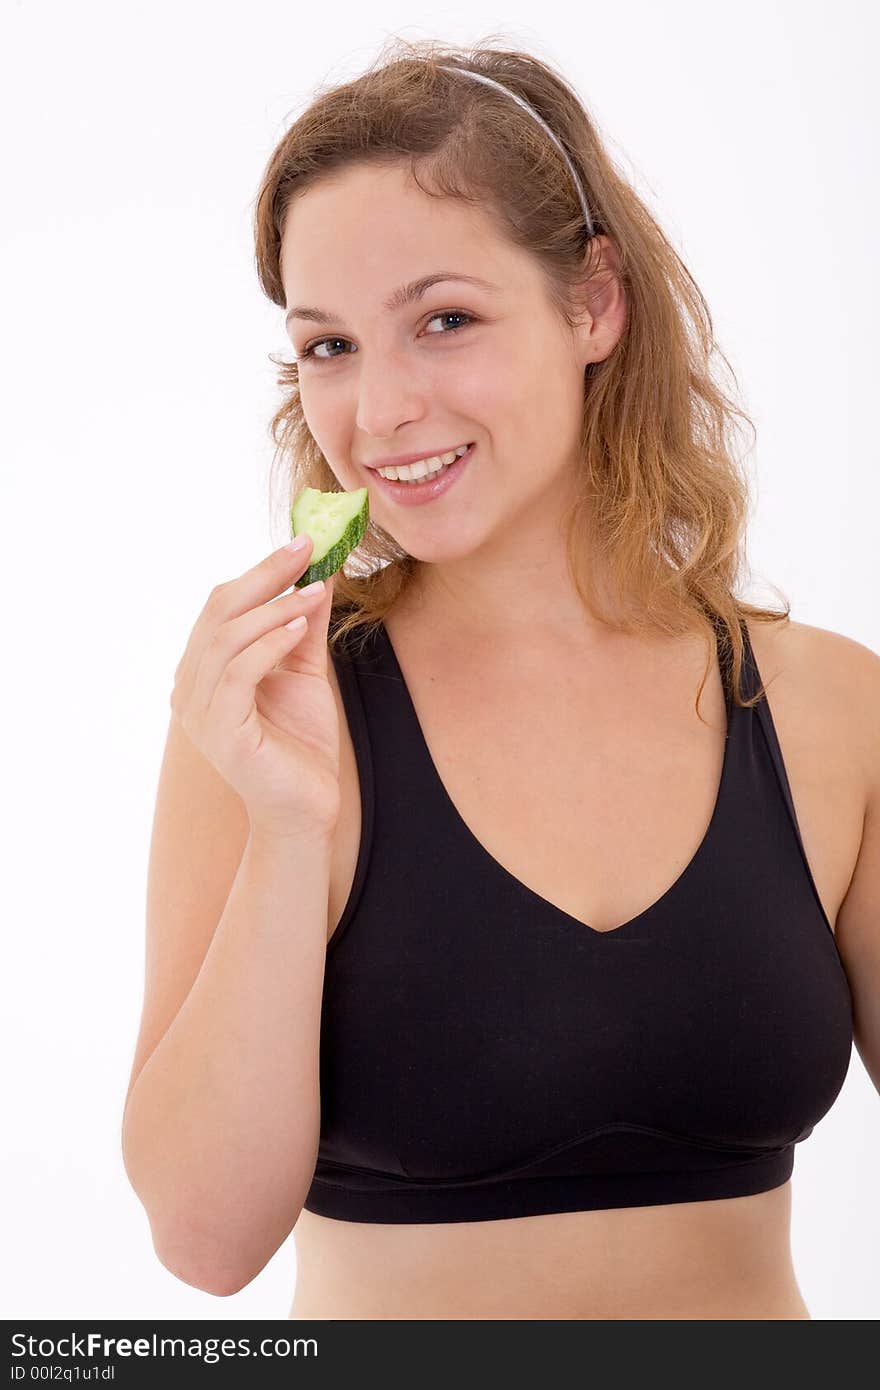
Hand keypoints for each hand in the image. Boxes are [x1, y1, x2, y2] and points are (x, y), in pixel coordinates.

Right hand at [170, 536, 340, 838]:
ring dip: (274, 608)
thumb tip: (319, 572)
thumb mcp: (304, 670)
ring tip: (315, 592)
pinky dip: (269, 644)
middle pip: (217, 613)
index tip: (303, 543)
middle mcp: (189, 688)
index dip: (260, 571)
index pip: (221, 606)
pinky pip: (238, 674)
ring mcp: (197, 713)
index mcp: (201, 670)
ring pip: (226, 640)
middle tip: (307, 549)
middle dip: (265, 576)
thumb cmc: (301, 743)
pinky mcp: (219, 733)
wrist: (307, 809)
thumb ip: (304, 625)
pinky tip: (301, 628)